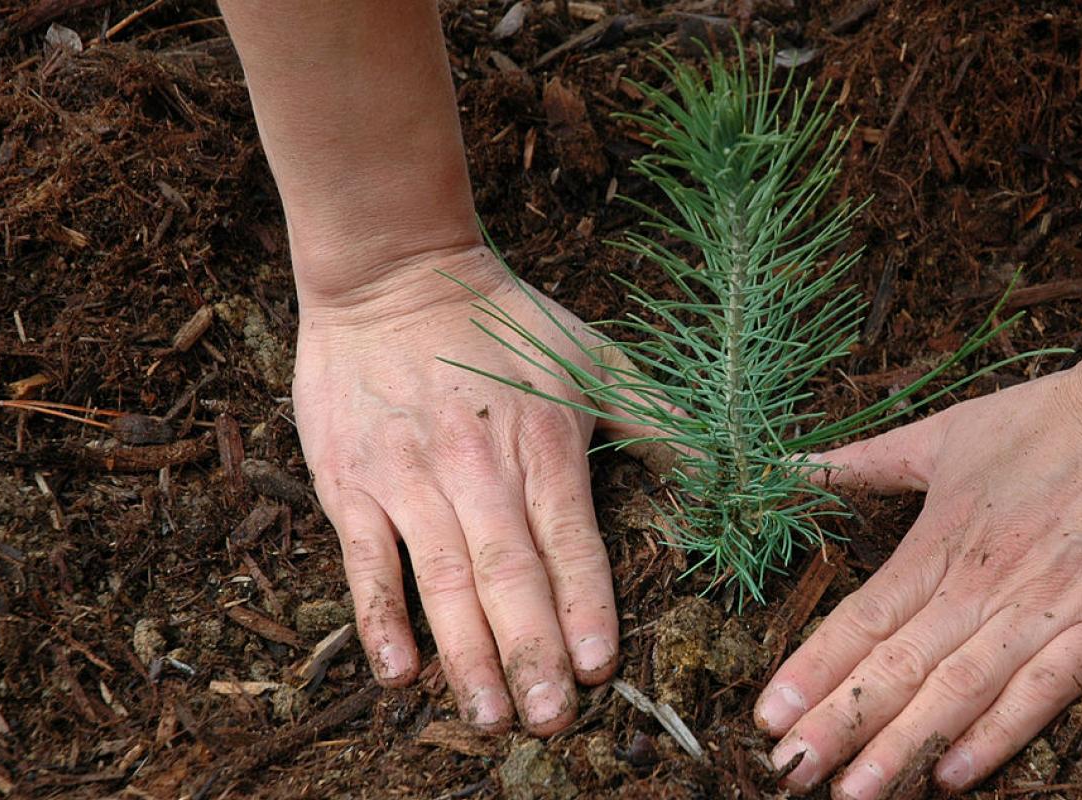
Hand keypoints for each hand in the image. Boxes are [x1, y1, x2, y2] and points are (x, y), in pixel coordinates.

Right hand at [294, 245, 634, 734]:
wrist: (391, 271)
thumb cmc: (503, 320)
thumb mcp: (594, 357)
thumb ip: (659, 420)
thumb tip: (728, 471)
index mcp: (543, 442)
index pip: (570, 540)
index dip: (585, 605)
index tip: (600, 667)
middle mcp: (477, 466)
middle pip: (508, 574)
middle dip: (531, 653)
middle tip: (550, 722)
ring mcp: (409, 477)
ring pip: (441, 580)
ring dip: (467, 654)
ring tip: (490, 717)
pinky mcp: (352, 482)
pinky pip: (366, 562)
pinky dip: (381, 619)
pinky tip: (401, 672)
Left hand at [754, 346, 1081, 795]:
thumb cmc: (1056, 418)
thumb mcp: (949, 432)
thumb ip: (869, 461)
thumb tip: (793, 467)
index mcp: (941, 540)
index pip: (862, 619)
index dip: (812, 671)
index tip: (766, 716)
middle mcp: (982, 585)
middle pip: (897, 667)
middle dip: (839, 724)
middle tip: (789, 771)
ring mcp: (1044, 612)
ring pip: (957, 691)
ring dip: (901, 747)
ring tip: (853, 793)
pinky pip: (1040, 696)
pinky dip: (994, 738)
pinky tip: (951, 777)